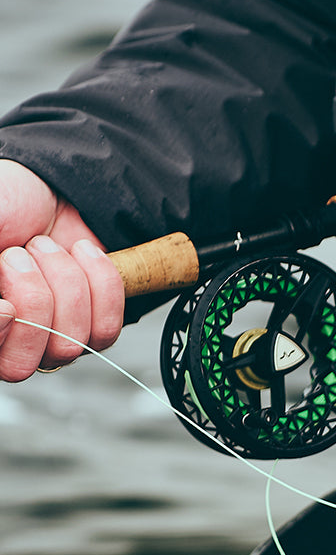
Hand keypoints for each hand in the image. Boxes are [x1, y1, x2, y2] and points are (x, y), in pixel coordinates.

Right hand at [0, 159, 123, 379]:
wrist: (45, 190)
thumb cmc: (1, 209)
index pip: (2, 365)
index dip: (1, 336)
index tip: (4, 304)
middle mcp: (16, 340)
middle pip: (28, 362)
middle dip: (32, 301)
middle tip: (17, 256)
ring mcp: (58, 336)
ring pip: (71, 342)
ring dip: (63, 282)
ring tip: (45, 248)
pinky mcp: (96, 324)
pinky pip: (106, 328)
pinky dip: (99, 282)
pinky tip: (80, 253)